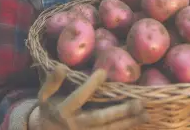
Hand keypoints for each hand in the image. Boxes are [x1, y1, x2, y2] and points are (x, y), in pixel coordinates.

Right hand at [28, 65, 147, 129]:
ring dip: (128, 123)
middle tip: (139, 103)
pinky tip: (140, 124)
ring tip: (145, 114)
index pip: (79, 97)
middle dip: (120, 112)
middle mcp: (76, 126)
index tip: (102, 72)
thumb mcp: (44, 96)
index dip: (90, 85)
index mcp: (64, 111)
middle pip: (100, 119)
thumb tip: (62, 66)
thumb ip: (52, 82)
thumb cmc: (48, 110)